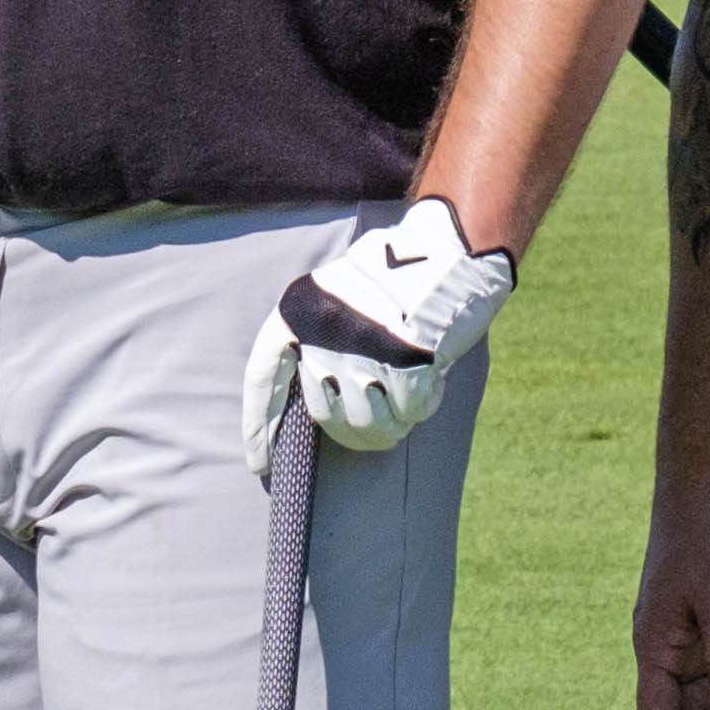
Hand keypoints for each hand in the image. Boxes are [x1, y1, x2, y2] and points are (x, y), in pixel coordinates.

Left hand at [240, 198, 512, 473]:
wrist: (451, 246)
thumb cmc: (396, 275)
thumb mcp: (339, 296)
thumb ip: (320, 341)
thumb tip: (314, 400)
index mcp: (301, 308)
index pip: (264, 375)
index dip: (260, 424)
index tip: (258, 462)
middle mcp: (325, 328)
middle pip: (323, 414)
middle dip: (351, 428)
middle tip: (380, 420)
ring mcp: (365, 346)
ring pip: (368, 422)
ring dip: (392, 420)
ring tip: (408, 397)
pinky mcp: (408, 360)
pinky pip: (410, 411)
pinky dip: (422, 404)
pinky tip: (431, 382)